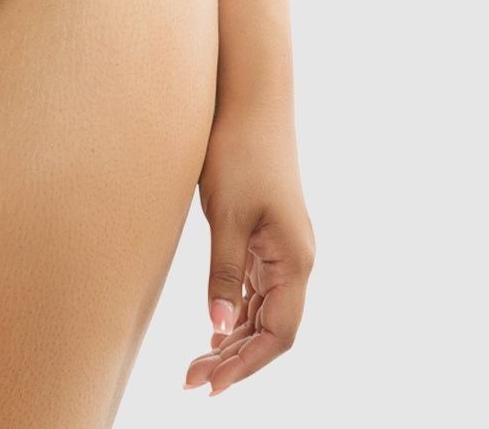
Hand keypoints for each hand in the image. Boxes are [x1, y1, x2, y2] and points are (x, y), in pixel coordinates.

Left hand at [181, 99, 314, 394]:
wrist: (251, 102)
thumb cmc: (239, 151)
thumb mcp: (226, 213)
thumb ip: (224, 271)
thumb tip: (218, 326)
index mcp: (294, 260)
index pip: (278, 334)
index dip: (246, 365)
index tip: (210, 387)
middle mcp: (296, 261)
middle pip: (272, 329)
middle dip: (235, 360)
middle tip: (191, 381)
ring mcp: (284, 250)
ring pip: (265, 312)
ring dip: (234, 340)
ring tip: (196, 364)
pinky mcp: (268, 237)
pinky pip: (258, 290)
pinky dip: (238, 313)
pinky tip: (214, 329)